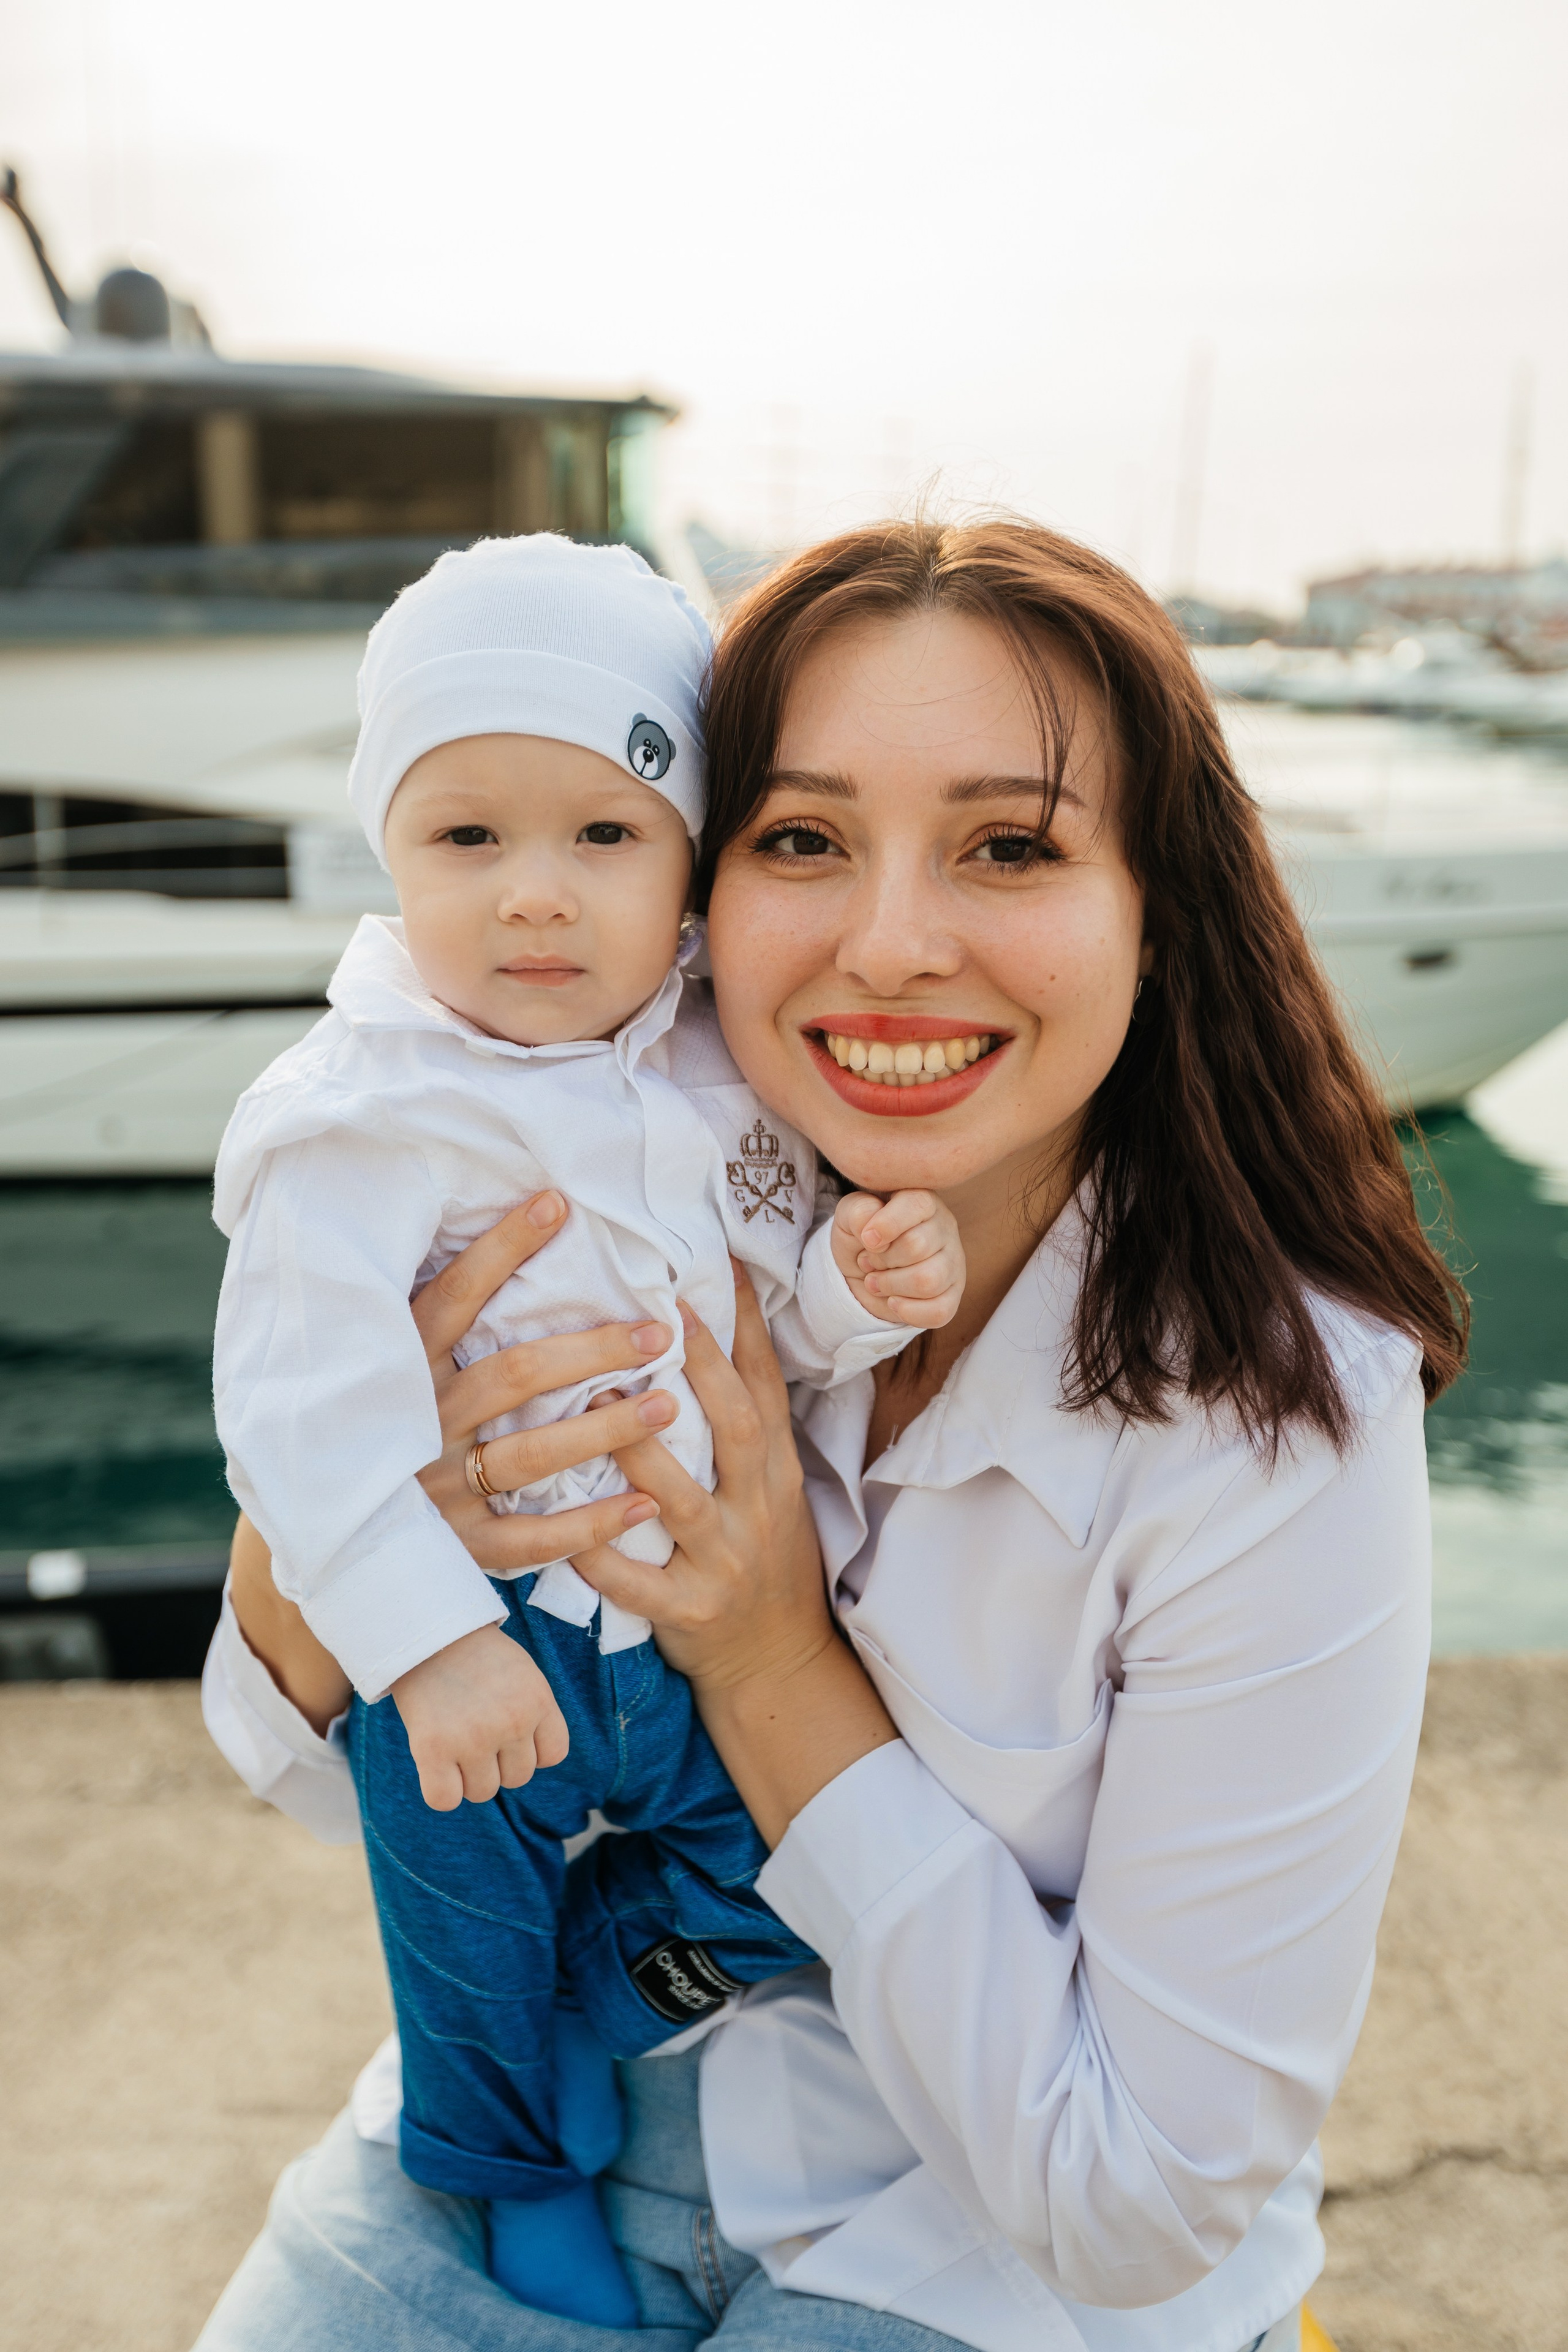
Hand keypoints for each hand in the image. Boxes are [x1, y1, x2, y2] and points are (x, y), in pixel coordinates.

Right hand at [391, 1624, 569, 1809]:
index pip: (553, 1755)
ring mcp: (474, 1737)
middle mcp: (512, 1721)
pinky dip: (441, 1790)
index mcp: (538, 1700)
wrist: (427, 1632)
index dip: (530, 1748)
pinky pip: (445, 1799)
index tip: (509, 1730)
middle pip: (517, 1778)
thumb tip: (528, 1763)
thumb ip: (532, 1714)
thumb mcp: (521, 1674)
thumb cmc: (474, 1655)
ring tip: (454, 1738)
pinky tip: (435, 1763)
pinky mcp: (433, 1749)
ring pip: (482, 1792)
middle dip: (497, 1761)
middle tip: (474, 1728)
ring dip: (468, 1775)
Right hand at [411, 1191, 682, 1572]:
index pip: (454, 1296)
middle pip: (513, 1375)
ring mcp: (437, 1488)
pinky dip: (589, 1524)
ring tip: (667, 1404)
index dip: (501, 1249)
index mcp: (404, 1369)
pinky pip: (531, 1538)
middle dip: (591, 1351)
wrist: (337, 1536)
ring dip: (605, 1429)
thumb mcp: (402, 1366)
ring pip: (530, 1454)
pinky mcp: (458, 1546)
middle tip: (658, 1332)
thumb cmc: (390, 1426)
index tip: (558, 1204)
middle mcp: (420, 1423)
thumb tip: (518, 1231)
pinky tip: (644, 1504)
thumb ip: (446, 1319)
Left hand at [568, 1263, 898, 1846]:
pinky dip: (602, 1557)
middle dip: (700, 1366)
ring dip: (639, 1450)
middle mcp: (758, 1505)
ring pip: (680, 1498)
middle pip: (733, 1425)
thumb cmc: (760, 1556)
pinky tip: (565, 1532)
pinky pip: (638, 1583)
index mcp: (774, 1468)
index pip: (763, 1384)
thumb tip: (699, 1338)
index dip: (741, 1325)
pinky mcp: (691, 1611)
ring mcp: (726, 1559)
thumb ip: (737, 1425)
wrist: (776, 1661)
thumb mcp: (768, 1485)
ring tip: (599, 1398)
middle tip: (659, 1311)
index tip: (713, 1264)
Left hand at [832, 1190, 965, 1328]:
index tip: (866, 1239)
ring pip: (929, 1281)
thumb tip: (872, 1233)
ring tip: (876, 1282)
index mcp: (922, 1201)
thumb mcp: (849, 1216)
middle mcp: (944, 1228)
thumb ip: (859, 1213)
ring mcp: (953, 1262)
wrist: (862, 1271)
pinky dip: (908, 1312)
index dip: (887, 1225)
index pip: (917, 1204)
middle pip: (917, 1246)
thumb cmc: (860, 1236)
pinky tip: (893, 1302)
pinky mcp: (953, 1295)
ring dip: (891, 1286)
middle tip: (868, 1263)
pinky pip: (940, 1311)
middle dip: (882, 1261)